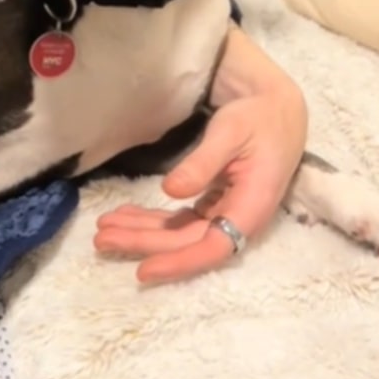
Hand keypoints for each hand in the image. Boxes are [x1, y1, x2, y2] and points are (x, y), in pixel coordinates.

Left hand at [94, 26, 306, 282]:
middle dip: (144, 243)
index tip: (143, 269)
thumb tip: (171, 191)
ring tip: (104, 230)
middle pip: (188, 242)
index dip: (178, 261)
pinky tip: (125, 216)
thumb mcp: (231, 132)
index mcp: (252, 207)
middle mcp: (239, 219)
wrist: (276, 108)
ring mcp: (225, 213)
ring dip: (143, 233)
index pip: (214, 247)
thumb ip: (203, 163)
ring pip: (180, 234)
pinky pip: (181, 221)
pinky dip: (152, 220)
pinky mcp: (214, 204)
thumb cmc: (257, 118)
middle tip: (102, 239)